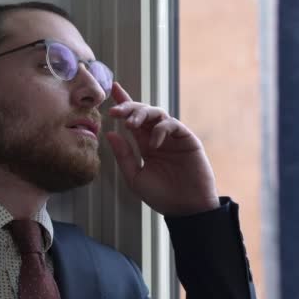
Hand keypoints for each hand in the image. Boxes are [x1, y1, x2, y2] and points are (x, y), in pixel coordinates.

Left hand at [105, 82, 219, 215]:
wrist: (186, 209)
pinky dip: (160, 129)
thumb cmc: (162, 196)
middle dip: (128, 107)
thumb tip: (111, 133)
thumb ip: (123, 155)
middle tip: (115, 111)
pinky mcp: (187, 139)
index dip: (124, 102)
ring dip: (141, 114)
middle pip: (143, 112)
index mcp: (145, 144)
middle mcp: (158, 137)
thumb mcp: (135, 177)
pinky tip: (153, 143)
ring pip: (157, 113)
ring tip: (130, 124)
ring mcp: (173, 137)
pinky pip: (172, 125)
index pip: (132, 119)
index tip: (112, 88)